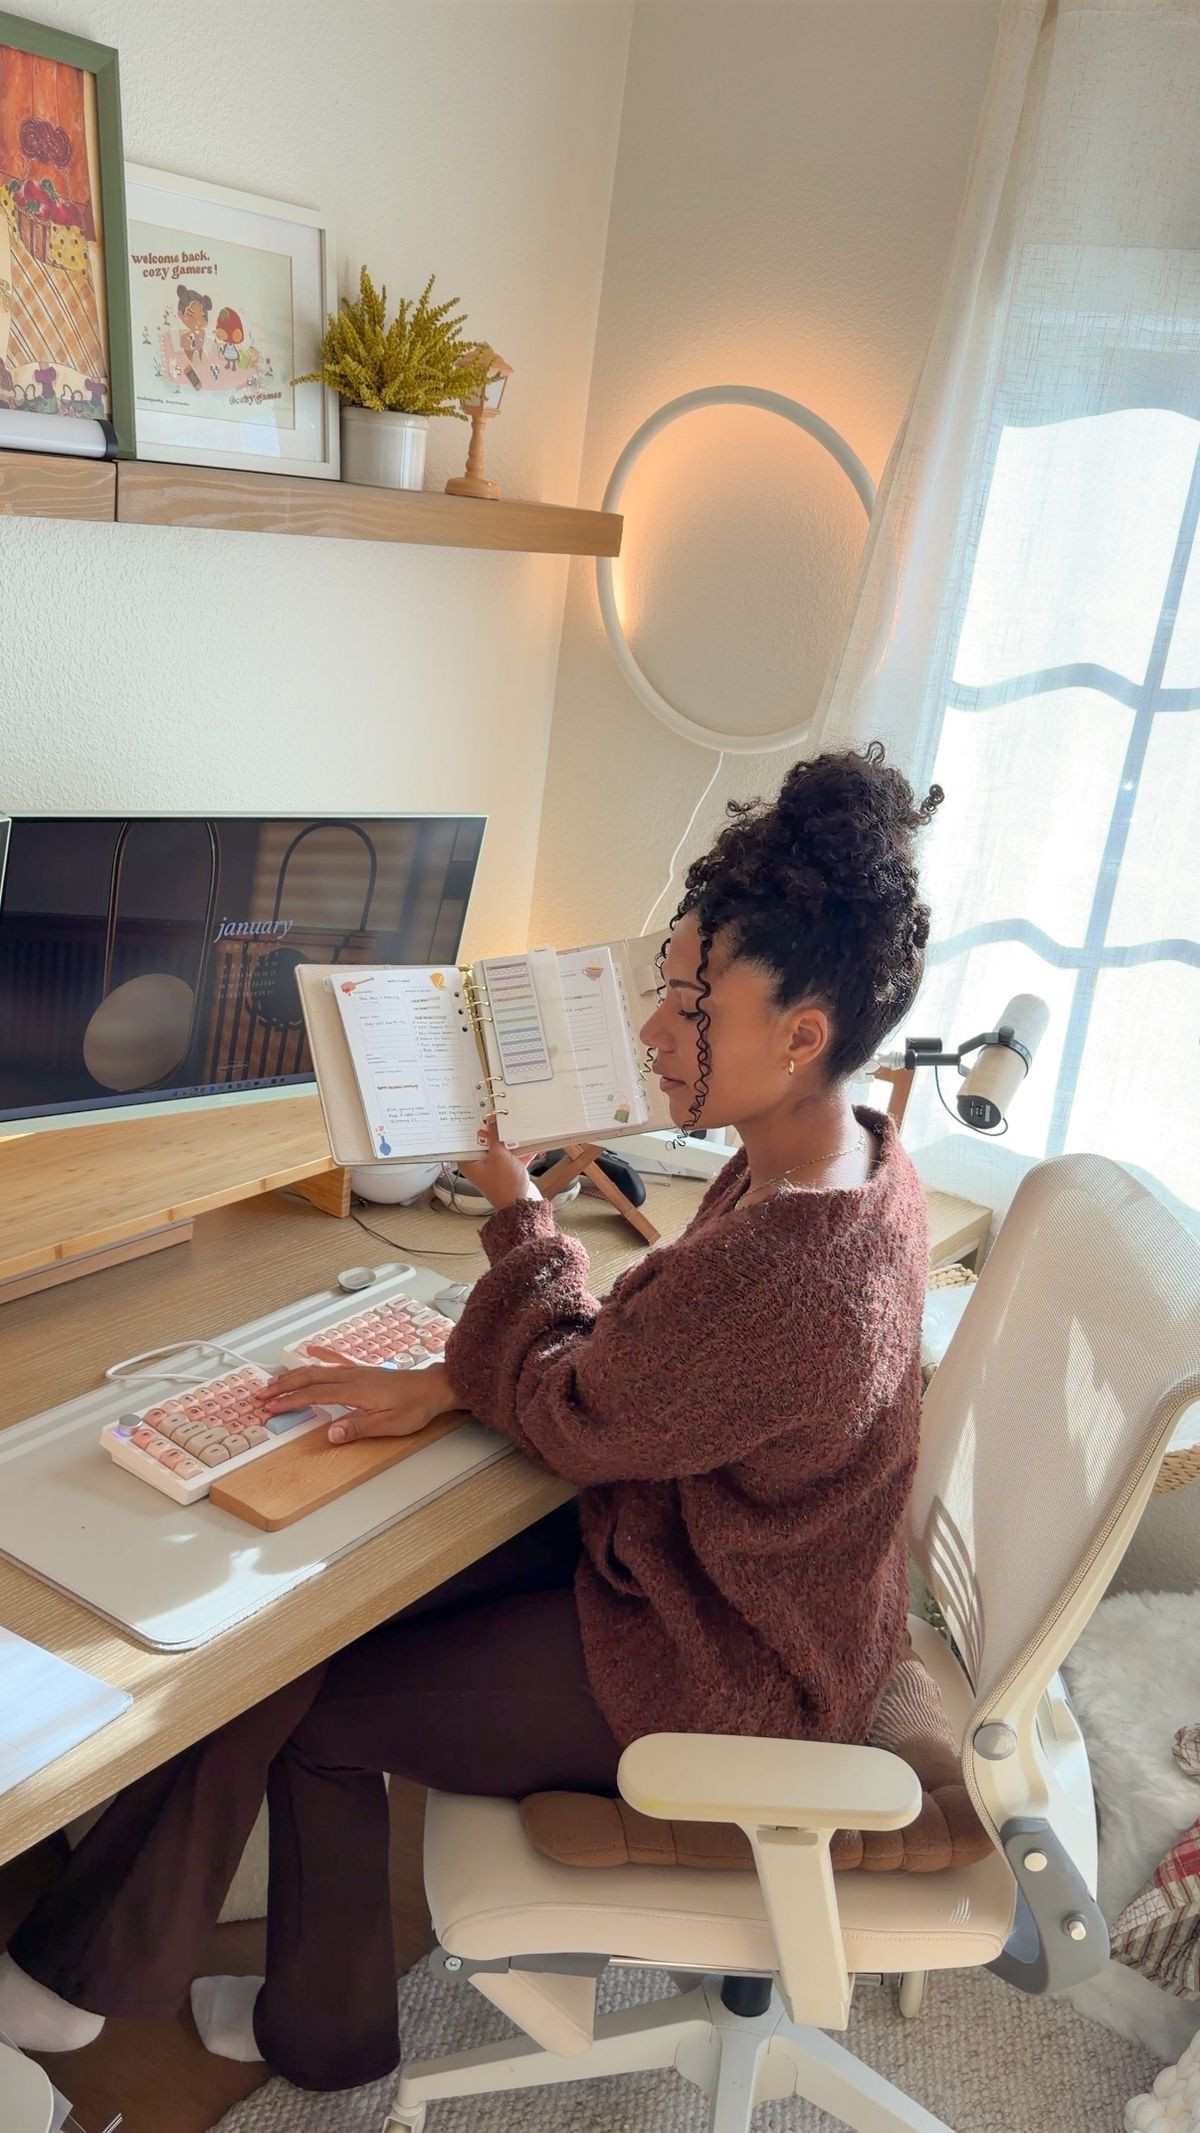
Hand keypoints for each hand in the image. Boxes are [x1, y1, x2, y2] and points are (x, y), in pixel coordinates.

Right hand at [258, 1350, 458, 1444]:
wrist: (433, 1388)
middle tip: (261, 1395)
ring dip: (293, 1374)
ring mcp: (356, 1371)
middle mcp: (351, 1377)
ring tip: (274, 1380)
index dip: (289, 1402)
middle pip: (308, 1379)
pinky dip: (320, 1354)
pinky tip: (310, 1350)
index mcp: (354, 1391)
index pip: (314, 1396)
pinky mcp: (363, 1370)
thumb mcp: (389, 1424)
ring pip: (317, 1369)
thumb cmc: (414, 1407)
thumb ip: (359, 1428)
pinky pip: (336, 1359)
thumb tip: (332, 1433)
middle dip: (283, 1387)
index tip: (271, 1407)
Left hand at [458, 1115, 540, 1211]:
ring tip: (517, 1126)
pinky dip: (519, 1148)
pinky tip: (528, 1139)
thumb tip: (492, 1120)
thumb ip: (495, 1135)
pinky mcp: (507, 1169)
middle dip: (496, 1129)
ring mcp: (494, 1167)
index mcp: (470, 1162)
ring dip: (510, 1138)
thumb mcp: (499, 1156)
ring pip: (500, 1145)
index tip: (483, 1110)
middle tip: (502, 1115)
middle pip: (485, 1140)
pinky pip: (512, 1153)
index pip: (468, 1137)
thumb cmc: (506, 1187)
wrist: (523, 1206)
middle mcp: (479, 1164)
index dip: (476, 1124)